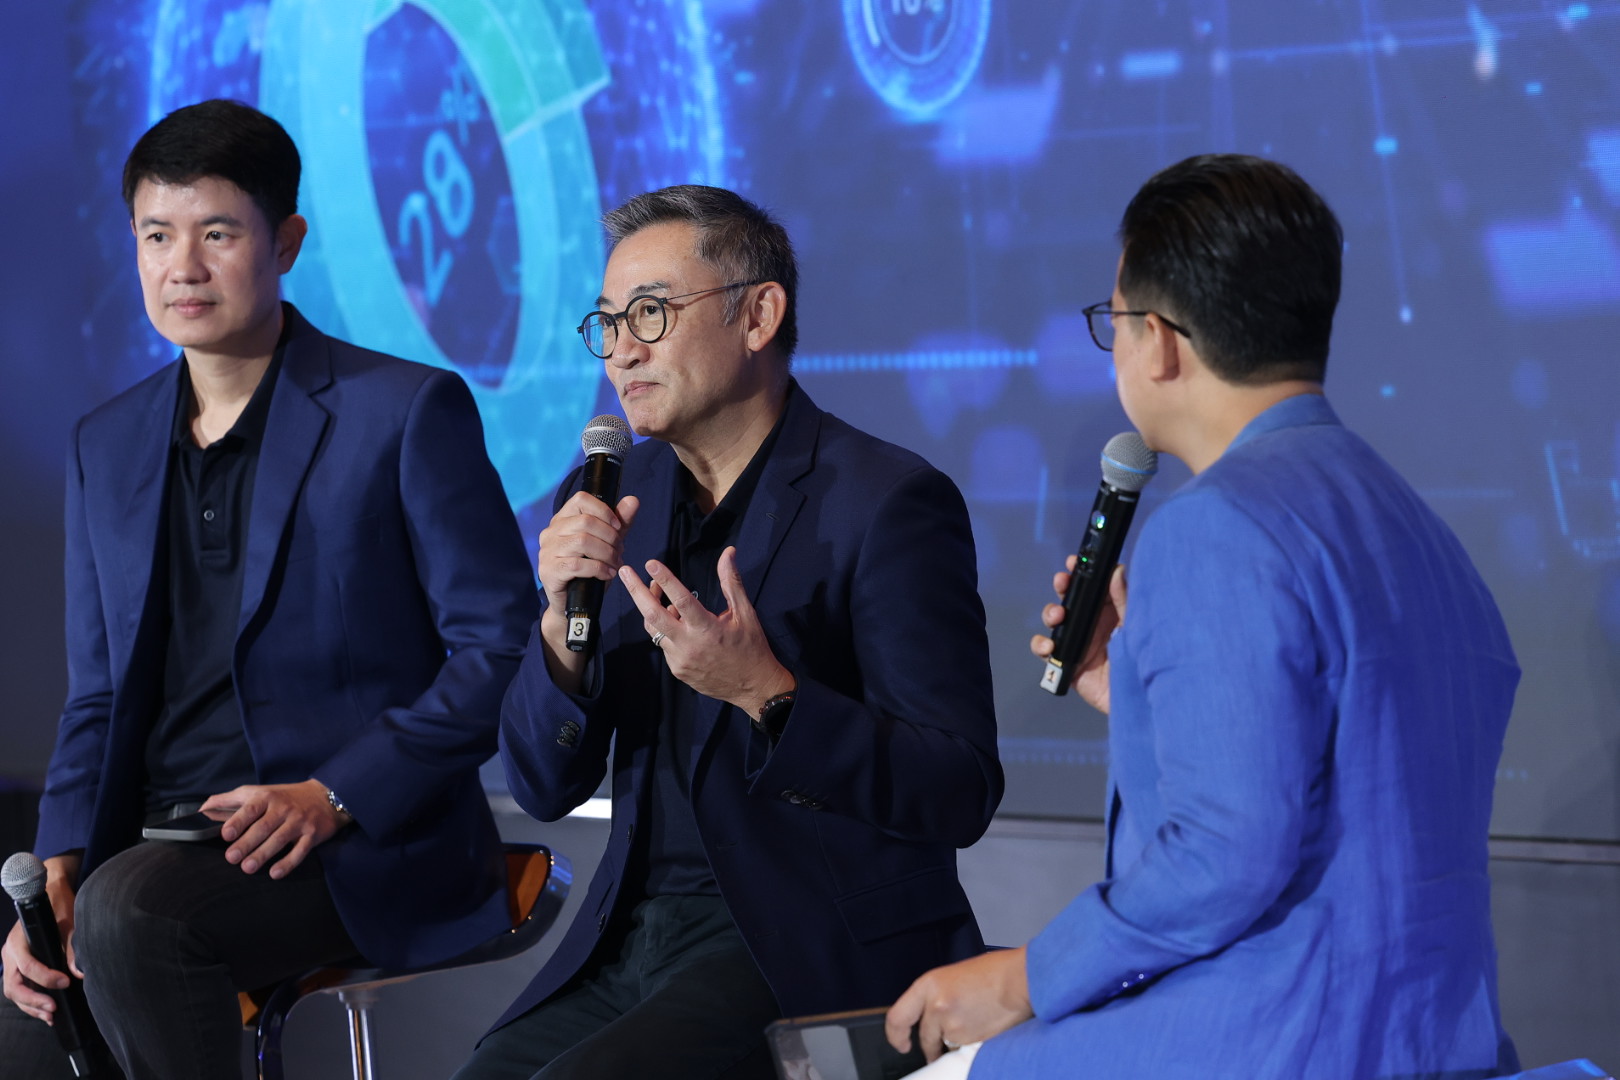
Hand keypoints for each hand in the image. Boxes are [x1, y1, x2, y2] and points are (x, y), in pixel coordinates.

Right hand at [2, 854, 81, 1024]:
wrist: (49, 892)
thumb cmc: (59, 905)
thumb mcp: (68, 922)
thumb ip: (72, 946)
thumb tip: (80, 973)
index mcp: (18, 941)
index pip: (28, 967)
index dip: (46, 978)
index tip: (66, 982)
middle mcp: (10, 953)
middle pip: (14, 986)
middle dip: (33, 1000)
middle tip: (53, 1009)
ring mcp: (12, 961)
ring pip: (14, 991)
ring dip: (31, 1006)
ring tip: (51, 1016)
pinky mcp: (19, 967)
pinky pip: (21, 988)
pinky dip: (32, 1001)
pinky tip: (47, 1011)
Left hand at [202, 780, 346, 878]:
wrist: (326, 796)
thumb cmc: (285, 797)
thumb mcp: (258, 792)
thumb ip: (229, 800)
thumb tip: (202, 810)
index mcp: (267, 797)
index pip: (251, 809)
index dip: (238, 821)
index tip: (226, 833)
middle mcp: (284, 808)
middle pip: (263, 827)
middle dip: (247, 843)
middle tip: (231, 858)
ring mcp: (299, 822)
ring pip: (279, 840)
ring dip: (263, 855)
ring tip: (248, 868)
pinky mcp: (312, 835)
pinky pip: (300, 851)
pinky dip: (288, 863)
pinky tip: (275, 873)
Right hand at [535, 491, 640, 688]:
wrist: (573, 603)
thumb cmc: (589, 570)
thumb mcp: (608, 544)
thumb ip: (620, 523)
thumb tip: (633, 500)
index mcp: (563, 519)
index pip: (581, 499)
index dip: (604, 510)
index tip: (618, 527)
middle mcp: (551, 532)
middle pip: (586, 522)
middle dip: (610, 537)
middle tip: (620, 552)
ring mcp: (547, 551)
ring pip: (583, 541)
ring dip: (606, 553)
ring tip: (616, 563)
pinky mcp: (548, 571)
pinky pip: (577, 564)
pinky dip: (598, 568)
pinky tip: (608, 574)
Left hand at [618, 546, 793, 716]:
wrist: (753, 687)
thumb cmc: (751, 647)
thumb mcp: (745, 613)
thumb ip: (731, 582)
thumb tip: (728, 553)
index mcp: (708, 629)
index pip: (681, 599)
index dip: (665, 580)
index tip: (650, 563)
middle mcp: (690, 645)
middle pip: (653, 615)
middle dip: (636, 591)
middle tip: (625, 572)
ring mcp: (680, 660)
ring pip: (655, 630)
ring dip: (652, 609)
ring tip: (657, 594)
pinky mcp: (677, 670)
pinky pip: (664, 645)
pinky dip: (665, 629)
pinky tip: (677, 622)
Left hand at [885, 947, 1032, 1062]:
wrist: (1020, 980)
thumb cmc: (995, 973)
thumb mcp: (954, 976)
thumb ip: (937, 995)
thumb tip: (930, 1014)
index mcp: (929, 985)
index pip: (897, 1017)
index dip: (895, 1035)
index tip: (900, 1043)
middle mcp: (936, 1006)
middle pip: (924, 1037)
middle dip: (932, 1046)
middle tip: (941, 1045)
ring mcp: (953, 1026)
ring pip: (945, 1044)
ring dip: (954, 1042)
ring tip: (973, 1024)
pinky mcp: (970, 1041)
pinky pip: (963, 1050)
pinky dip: (970, 1045)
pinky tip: (982, 1029)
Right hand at [1030, 561, 1127, 712]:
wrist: (1140, 701)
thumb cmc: (1145, 661)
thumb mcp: (1136, 626)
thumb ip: (1125, 600)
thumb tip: (1116, 570)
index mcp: (1110, 613)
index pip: (1093, 587)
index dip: (1081, 573)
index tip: (1074, 562)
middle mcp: (1092, 625)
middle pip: (1071, 599)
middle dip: (1063, 588)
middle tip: (1062, 582)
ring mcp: (1078, 643)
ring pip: (1055, 621)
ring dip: (1050, 612)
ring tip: (1057, 616)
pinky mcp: (1067, 664)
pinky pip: (1046, 652)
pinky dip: (1041, 646)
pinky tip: (1049, 647)